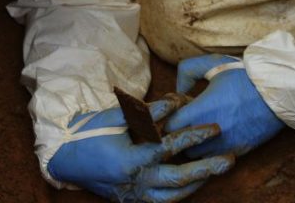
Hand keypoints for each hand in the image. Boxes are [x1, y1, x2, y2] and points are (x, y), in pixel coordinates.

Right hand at [48, 95, 234, 201]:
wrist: (65, 158)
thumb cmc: (90, 133)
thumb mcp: (117, 118)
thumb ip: (148, 112)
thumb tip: (175, 102)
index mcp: (130, 160)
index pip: (169, 148)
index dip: (194, 137)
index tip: (214, 128)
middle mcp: (135, 182)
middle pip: (179, 180)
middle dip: (207, 170)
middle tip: (229, 160)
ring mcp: (134, 196)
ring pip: (173, 197)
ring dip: (197, 184)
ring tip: (215, 170)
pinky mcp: (132, 202)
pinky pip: (162, 202)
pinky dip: (179, 193)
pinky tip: (192, 183)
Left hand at [163, 54, 284, 158]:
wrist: (278, 90)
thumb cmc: (244, 75)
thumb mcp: (212, 63)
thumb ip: (188, 71)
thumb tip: (178, 88)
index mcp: (201, 110)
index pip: (169, 126)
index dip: (169, 118)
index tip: (177, 110)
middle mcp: (210, 132)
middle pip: (180, 144)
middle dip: (179, 133)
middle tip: (188, 120)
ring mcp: (225, 145)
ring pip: (197, 155)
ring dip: (194, 144)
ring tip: (201, 129)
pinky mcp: (239, 152)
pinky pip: (216, 160)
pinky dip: (212, 151)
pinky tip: (217, 135)